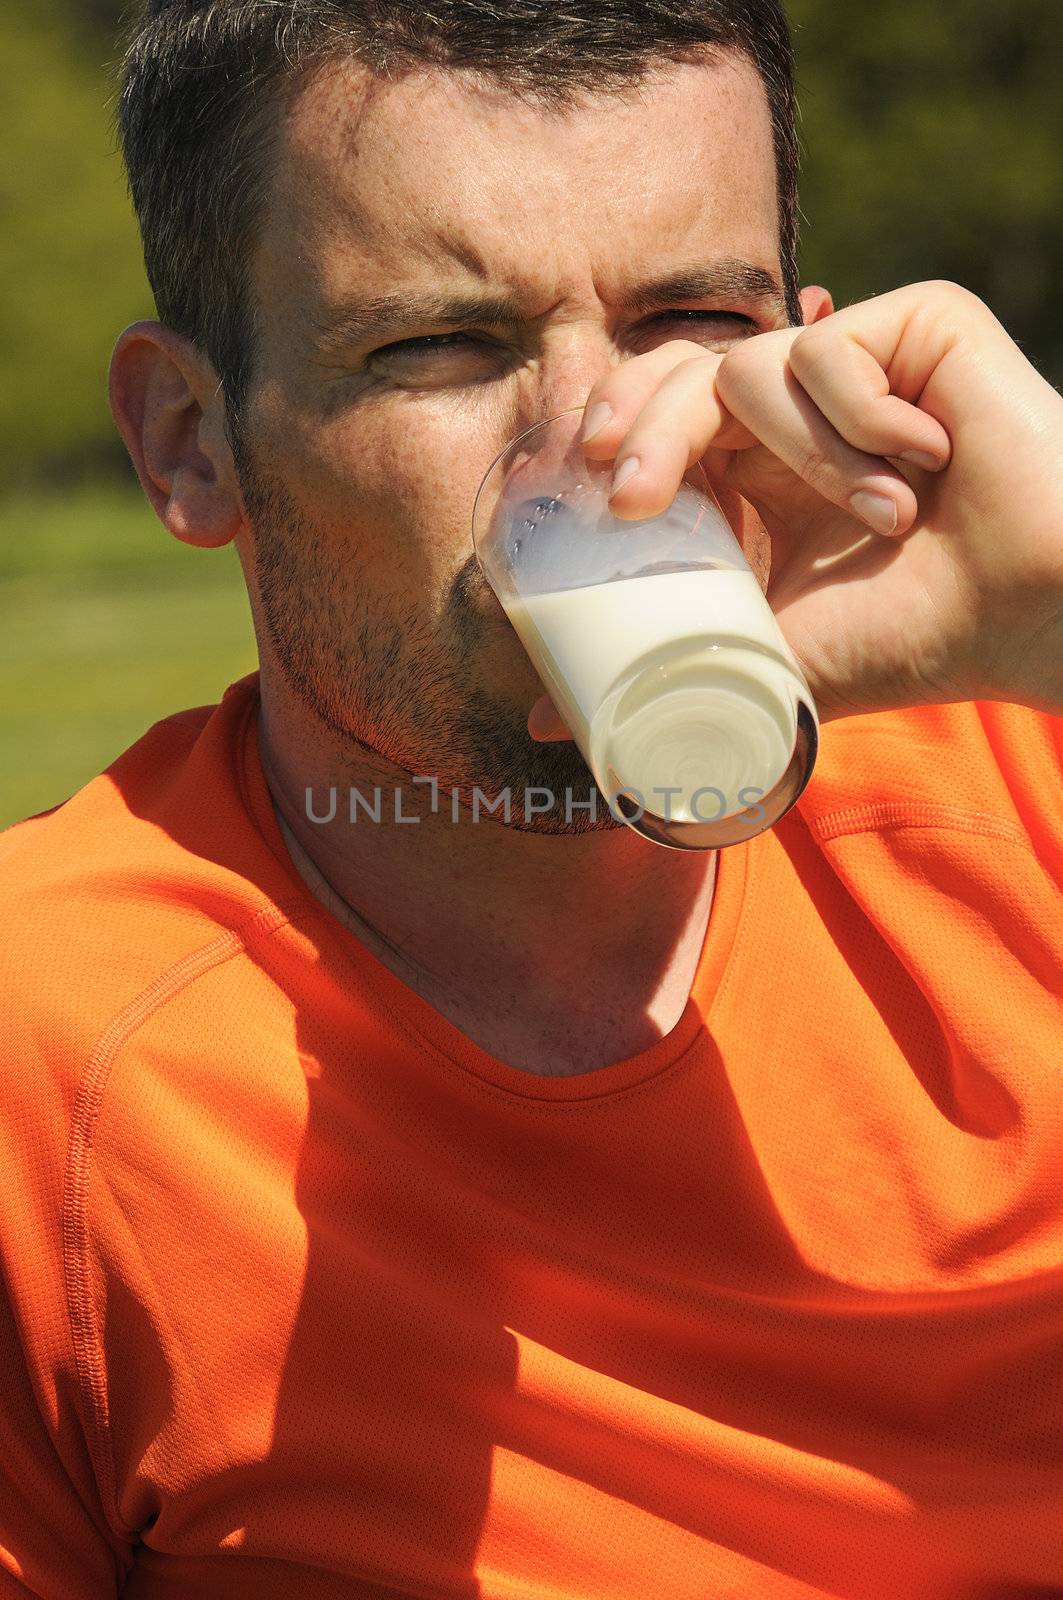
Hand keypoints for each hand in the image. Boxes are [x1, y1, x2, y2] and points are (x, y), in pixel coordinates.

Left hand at [527, 281, 1062, 739]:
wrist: (1031, 613)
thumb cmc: (913, 636)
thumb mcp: (763, 653)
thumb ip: (660, 667)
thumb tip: (539, 719)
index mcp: (758, 471)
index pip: (659, 415)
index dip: (615, 429)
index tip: (593, 481)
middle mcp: (798, 411)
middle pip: (681, 370)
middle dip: (645, 428)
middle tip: (631, 494)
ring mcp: (857, 362)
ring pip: (755, 363)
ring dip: (810, 458)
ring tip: (885, 517)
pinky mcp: (917, 324)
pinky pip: (834, 346)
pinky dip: (865, 418)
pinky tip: (927, 461)